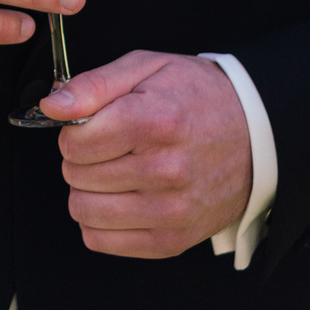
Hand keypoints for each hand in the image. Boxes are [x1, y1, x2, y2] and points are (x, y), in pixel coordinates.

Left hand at [43, 50, 251, 257]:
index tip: (93, 125)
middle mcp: (165, 171)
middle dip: (81, 158)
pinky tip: (120, 199)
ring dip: (88, 190)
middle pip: (76, 175)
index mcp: (155, 122)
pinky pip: (101, 240)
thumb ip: (93, 85)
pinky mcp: (173, 240)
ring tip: (114, 172)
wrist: (257, 133)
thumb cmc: (197, 96)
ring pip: (83, 210)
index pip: (75, 141)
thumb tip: (52, 106)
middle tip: (110, 147)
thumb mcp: (147, 68)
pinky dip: (99, 221)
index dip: (74, 130)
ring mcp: (171, 211)